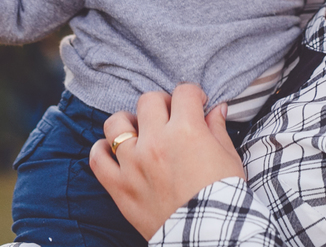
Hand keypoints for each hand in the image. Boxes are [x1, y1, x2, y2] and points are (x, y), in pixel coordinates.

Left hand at [89, 85, 246, 238]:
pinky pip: (97, 158)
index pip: (183, 92)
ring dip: (128, 122)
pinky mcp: (120, 186)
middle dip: (162, 104)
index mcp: (186, 130)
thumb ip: (217, 128)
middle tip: (170, 118)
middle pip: (149, 101)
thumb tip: (216, 109)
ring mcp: (134, 163)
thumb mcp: (228, 158)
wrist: (208, 235)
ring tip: (139, 131)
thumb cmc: (223, 197)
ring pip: (116, 123)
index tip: (196, 104)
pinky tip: (113, 150)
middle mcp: (156, 141)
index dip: (192, 95)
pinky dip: (101, 150)